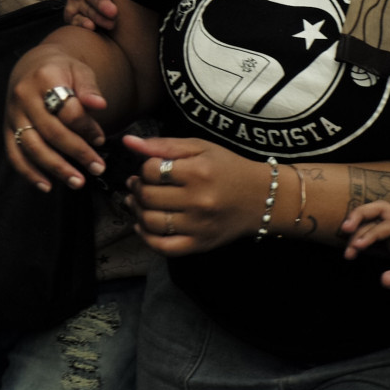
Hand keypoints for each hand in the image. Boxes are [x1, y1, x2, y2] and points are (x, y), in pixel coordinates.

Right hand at [6, 46, 109, 189]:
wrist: (34, 65)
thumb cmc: (62, 70)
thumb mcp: (80, 71)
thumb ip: (89, 89)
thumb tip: (100, 104)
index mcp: (45, 78)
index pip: (68, 110)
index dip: (87, 128)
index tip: (101, 139)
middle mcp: (24, 96)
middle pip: (51, 131)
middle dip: (77, 152)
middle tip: (97, 168)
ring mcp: (13, 113)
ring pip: (32, 146)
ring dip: (55, 168)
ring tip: (77, 181)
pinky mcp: (6, 128)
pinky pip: (14, 154)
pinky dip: (29, 173)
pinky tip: (46, 186)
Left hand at [123, 134, 269, 255]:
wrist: (261, 197)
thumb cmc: (227, 168)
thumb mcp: (200, 148)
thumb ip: (163, 145)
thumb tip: (128, 142)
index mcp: (198, 172)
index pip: (150, 171)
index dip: (143, 169)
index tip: (150, 169)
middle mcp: (198, 200)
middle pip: (147, 197)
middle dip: (137, 189)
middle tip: (138, 185)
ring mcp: (199, 225)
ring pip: (150, 222)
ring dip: (137, 211)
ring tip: (139, 203)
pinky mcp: (200, 244)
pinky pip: (163, 247)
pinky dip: (146, 238)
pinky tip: (143, 226)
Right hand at [341, 201, 389, 301]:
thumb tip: (383, 279)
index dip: (371, 234)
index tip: (357, 247)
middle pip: (382, 209)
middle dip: (361, 215)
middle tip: (344, 230)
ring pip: (378, 222)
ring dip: (361, 231)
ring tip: (349, 252)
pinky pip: (380, 237)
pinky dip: (366, 241)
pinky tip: (355, 251)